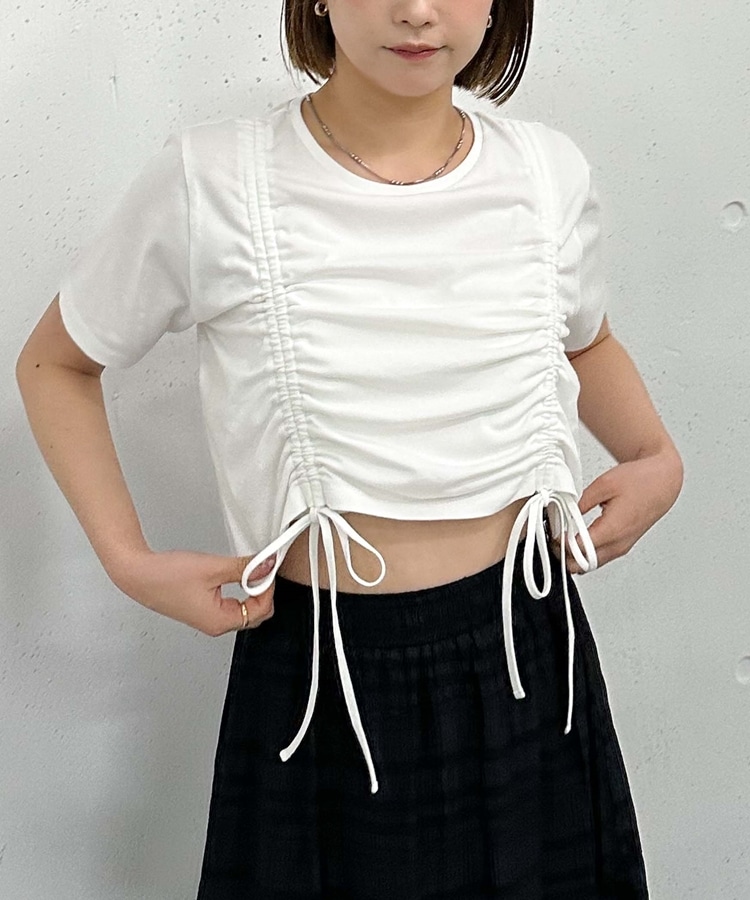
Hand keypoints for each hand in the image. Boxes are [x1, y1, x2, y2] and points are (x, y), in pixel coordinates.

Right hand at [109, 549, 277, 636]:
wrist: (138, 574)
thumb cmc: (166, 577)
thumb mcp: (213, 567)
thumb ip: (244, 568)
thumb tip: (266, 567)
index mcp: (220, 621)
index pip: (260, 610)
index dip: (267, 588)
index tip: (267, 568)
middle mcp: (215, 625)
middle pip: (255, 614)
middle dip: (262, 591)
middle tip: (260, 568)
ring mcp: (208, 619)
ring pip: (243, 609)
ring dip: (249, 589)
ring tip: (246, 568)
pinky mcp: (202, 610)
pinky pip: (230, 604)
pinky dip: (237, 590)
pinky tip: (234, 574)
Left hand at [550, 448, 683, 573]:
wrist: (663, 481)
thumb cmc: (640, 480)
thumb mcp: (603, 485)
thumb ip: (580, 504)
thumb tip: (564, 517)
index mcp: (614, 529)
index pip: (579, 551)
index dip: (560, 546)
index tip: (551, 535)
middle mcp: (619, 544)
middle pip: (583, 566)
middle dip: (564, 555)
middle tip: (553, 538)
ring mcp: (622, 547)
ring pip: (591, 565)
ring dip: (574, 556)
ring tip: (564, 537)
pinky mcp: (623, 546)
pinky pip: (600, 558)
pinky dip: (586, 553)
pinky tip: (577, 538)